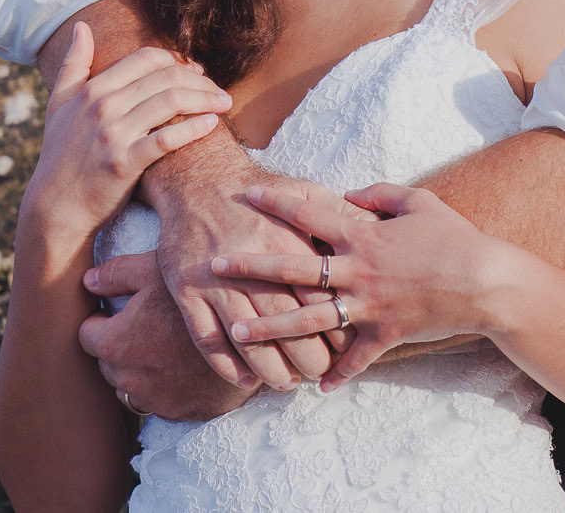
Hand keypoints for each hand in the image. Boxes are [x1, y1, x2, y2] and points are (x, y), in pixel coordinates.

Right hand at [22, 24, 231, 239]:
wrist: (55, 206)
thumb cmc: (60, 156)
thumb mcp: (58, 105)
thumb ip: (73, 64)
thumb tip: (81, 26)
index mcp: (92, 89)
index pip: (145, 59)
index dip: (176, 60)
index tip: (194, 71)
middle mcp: (103, 107)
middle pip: (164, 77)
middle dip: (198, 79)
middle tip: (218, 89)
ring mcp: (113, 135)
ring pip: (169, 102)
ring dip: (204, 99)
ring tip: (224, 103)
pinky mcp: (123, 163)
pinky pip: (166, 139)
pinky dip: (193, 128)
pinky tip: (211, 124)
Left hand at [78, 253, 257, 421]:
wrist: (250, 329)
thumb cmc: (199, 293)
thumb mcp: (155, 270)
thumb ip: (116, 273)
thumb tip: (87, 281)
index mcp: (116, 344)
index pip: (86, 335)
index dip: (102, 320)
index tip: (119, 313)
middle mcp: (128, 379)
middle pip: (107, 362)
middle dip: (120, 346)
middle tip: (145, 326)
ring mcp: (154, 400)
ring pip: (130, 384)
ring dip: (139, 369)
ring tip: (165, 345)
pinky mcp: (178, 412)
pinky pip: (158, 400)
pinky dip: (165, 385)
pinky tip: (182, 364)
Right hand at [152, 172, 354, 389]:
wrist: (197, 181)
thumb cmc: (258, 194)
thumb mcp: (303, 192)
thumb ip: (340, 214)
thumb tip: (379, 227)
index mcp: (286, 239)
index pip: (320, 293)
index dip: (336, 325)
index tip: (349, 347)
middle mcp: (252, 261)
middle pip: (286, 320)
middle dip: (307, 355)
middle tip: (319, 372)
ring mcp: (215, 279)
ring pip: (247, 336)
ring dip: (269, 367)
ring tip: (286, 383)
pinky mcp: (185, 290)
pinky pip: (206, 338)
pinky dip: (226, 365)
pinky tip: (245, 381)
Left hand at [210, 182, 496, 389]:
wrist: (486, 282)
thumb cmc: (454, 236)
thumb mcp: (418, 201)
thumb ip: (379, 194)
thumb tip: (350, 194)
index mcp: (363, 235)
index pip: (310, 216)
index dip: (277, 203)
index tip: (247, 197)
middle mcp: (358, 272)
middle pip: (294, 271)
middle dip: (252, 269)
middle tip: (216, 266)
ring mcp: (369, 306)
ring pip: (310, 320)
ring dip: (271, 327)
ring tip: (237, 332)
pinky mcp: (386, 334)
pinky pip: (357, 358)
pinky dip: (340, 372)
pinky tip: (318, 386)